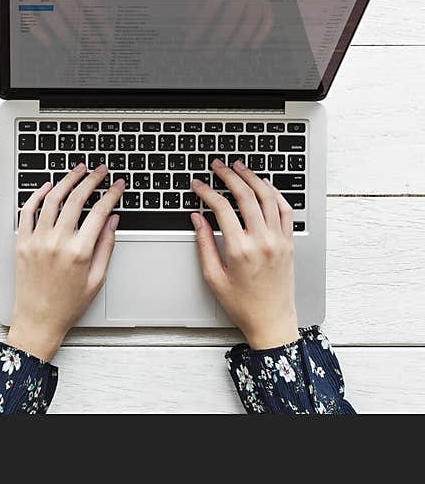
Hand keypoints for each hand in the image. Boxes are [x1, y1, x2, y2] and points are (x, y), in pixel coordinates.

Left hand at [7, 163, 122, 360]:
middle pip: (76, 199)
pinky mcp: (22, 242)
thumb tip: (113, 220)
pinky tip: (49, 186)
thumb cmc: (68, 304)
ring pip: (52, 199)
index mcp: (79, 252)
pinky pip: (28, 211)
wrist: (38, 320)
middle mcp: (57, 242)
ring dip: (67, 180)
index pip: (99, 212)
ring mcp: (36, 240)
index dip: (111, 194)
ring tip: (78, 170)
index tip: (118, 185)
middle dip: (91, 180)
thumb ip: (106, 246)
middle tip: (100, 170)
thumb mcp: (97, 279)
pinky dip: (37, 194)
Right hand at [191, 159, 298, 349]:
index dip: (206, 191)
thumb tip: (197, 218)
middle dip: (229, 176)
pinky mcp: (289, 242)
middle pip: (245, 196)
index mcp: (240, 250)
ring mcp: (278, 240)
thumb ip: (203, 243)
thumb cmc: (242, 304)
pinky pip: (285, 210)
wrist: (272, 321)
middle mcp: (262, 241)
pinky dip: (274, 193)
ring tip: (240, 168)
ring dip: (252, 178)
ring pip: (268, 197)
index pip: (221, 208)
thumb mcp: (213, 276)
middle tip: (218, 166)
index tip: (198, 185)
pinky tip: (264, 185)